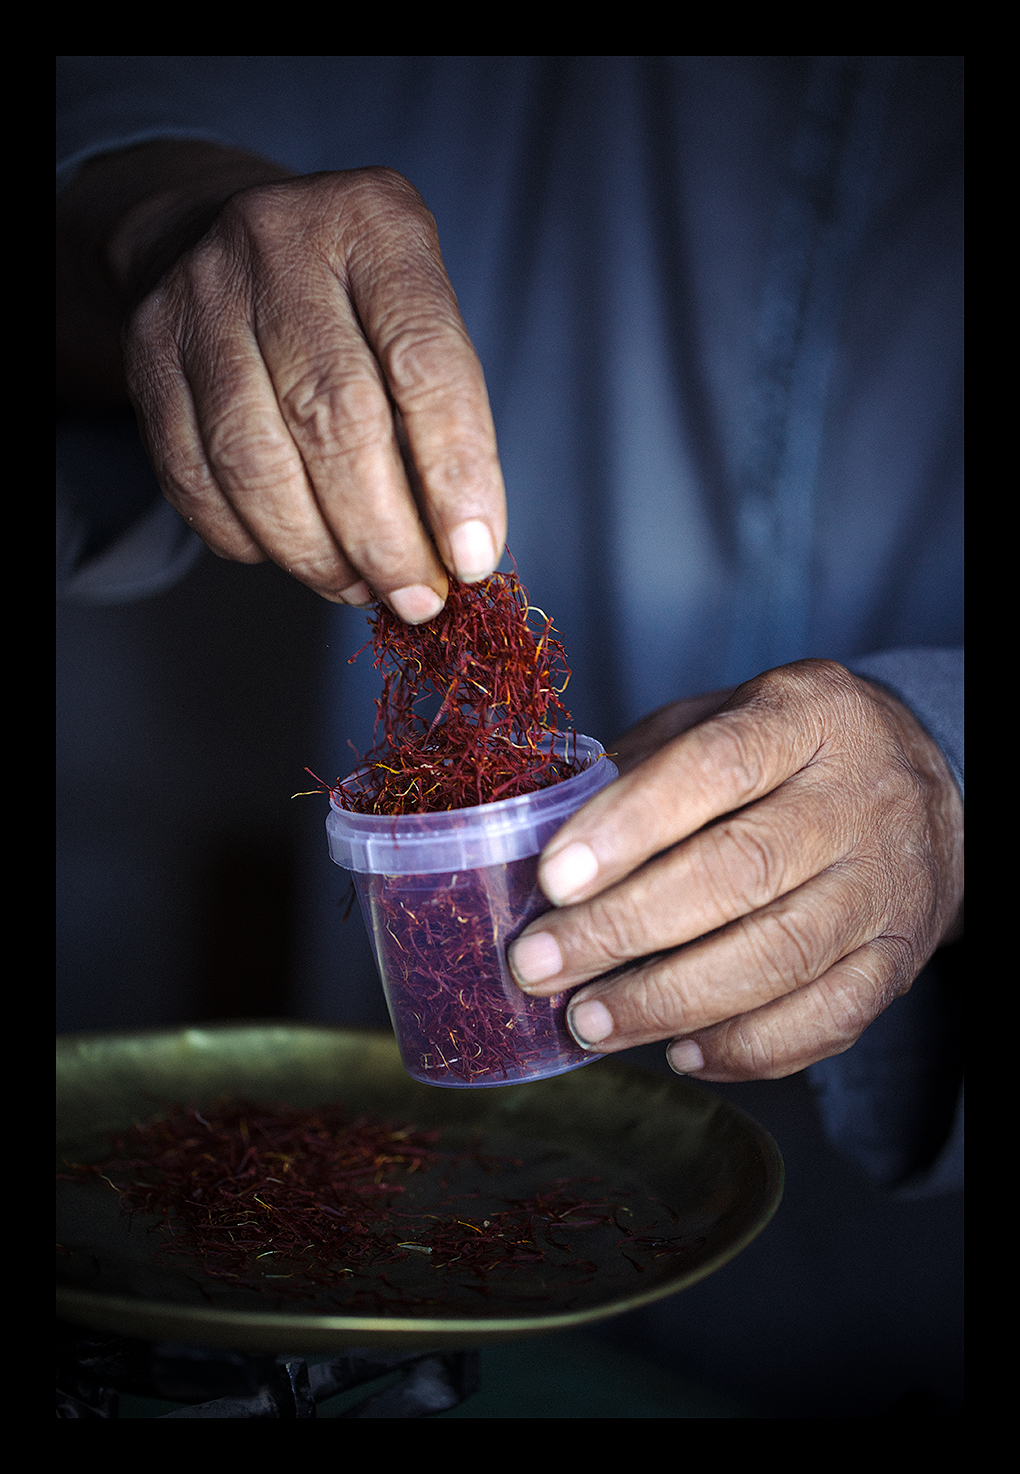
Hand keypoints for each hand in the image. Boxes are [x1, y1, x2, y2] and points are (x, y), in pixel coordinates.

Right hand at [60, 147, 504, 618]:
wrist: (218, 234)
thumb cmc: (349, 300)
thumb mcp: (415, 314)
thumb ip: (441, 415)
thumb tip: (457, 551)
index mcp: (376, 224)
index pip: (425, 362)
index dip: (455, 472)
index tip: (472, 556)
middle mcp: (279, 243)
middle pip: (335, 419)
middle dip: (384, 534)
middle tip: (417, 596)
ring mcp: (200, 296)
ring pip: (257, 462)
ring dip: (316, 553)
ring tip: (361, 586)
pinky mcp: (147, 352)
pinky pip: (194, 479)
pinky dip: (250, 540)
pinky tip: (294, 555)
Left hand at [508, 660, 963, 1080]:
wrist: (928, 786)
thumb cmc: (786, 755)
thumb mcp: (719, 719)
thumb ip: (641, 765)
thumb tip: (537, 836)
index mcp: (805, 716)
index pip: (716, 766)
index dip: (629, 825)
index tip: (552, 879)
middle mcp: (856, 798)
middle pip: (739, 870)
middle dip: (622, 928)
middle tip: (539, 965)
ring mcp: (884, 884)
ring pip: (779, 955)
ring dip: (669, 1000)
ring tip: (587, 1020)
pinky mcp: (898, 959)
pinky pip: (829, 1019)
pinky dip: (747, 1048)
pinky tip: (679, 1052)